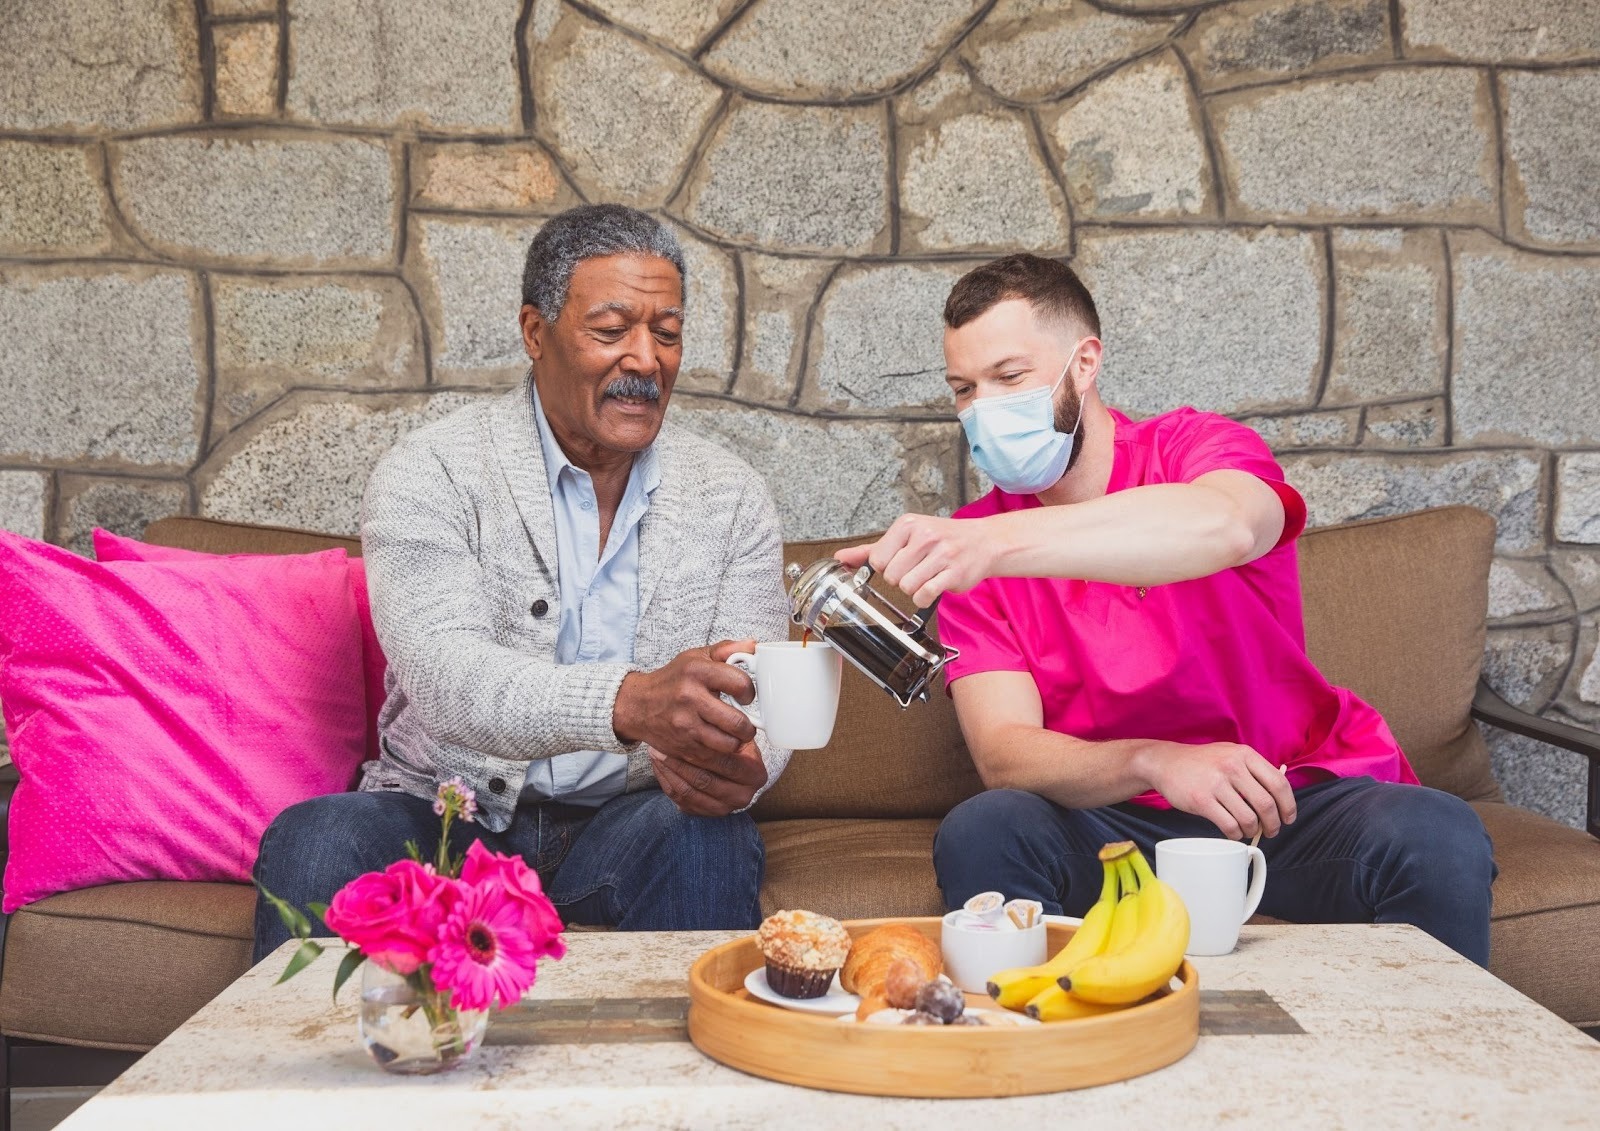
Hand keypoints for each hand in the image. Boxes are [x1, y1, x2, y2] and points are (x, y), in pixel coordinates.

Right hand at [614, 640, 757, 766]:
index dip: (749, 692)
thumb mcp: (696, 657)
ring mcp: (685, 725)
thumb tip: (754, 645)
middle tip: (745, 723)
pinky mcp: (682, 746)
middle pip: (737, 722)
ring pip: (729, 744)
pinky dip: (721, 752)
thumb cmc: (673, 679)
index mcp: (697, 671)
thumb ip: (727, 650)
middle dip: (748, 726)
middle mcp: (690, 697)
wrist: (638, 705)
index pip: (740, 682)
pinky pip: (714, 756)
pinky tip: (717, 741)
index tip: (746, 696)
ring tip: (733, 733)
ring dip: (737, 741)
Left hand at [649, 740, 768, 816]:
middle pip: (705, 780)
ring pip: (689, 792)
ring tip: (656, 753)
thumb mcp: (738, 734)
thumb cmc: (732, 745)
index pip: (726, 763)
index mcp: (756, 775)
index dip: (703, 749)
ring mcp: (724, 808)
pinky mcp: (706, 814)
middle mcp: (743, 796)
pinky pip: (680, 800)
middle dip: (680, 761)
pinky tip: (660, 766)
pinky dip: (667, 782)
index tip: (683, 734)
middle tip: (662, 745)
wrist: (731, 769)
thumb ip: (730, 728)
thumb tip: (712, 709)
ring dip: (670, 772)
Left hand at [835, 513, 997, 607]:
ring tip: (928, 575)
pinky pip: (924, 596)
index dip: (887, 566)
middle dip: (901, 578)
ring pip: (907, 587)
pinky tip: (935, 585)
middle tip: (918, 569)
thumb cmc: (942, 539)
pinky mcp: (953, 573)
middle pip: (891, 576)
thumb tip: (841, 558)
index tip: (902, 560)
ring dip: (915, 588)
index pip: (877, 559)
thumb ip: (872, 549)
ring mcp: (941, 554)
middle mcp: (924, 536)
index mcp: (908, 524)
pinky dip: (925, 597)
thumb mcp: (905, 536)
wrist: (983, 541)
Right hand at [1139, 742, 1295, 839]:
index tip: (1288, 817)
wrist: (1165, 762)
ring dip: (1253, 831)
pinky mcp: (1202, 800)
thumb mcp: (1230, 754)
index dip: (1289, 805)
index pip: (1279, 783)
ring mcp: (1216, 783)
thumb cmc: (1201, 762)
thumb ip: (1254, 769)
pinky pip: (1229, 825)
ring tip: (1249, 831)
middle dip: (1273, 824)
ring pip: (1249, 818)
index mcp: (1245, 754)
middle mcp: (1232, 766)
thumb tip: (1279, 796)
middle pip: (1267, 804)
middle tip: (1271, 831)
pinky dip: (1236, 834)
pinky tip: (1234, 832)